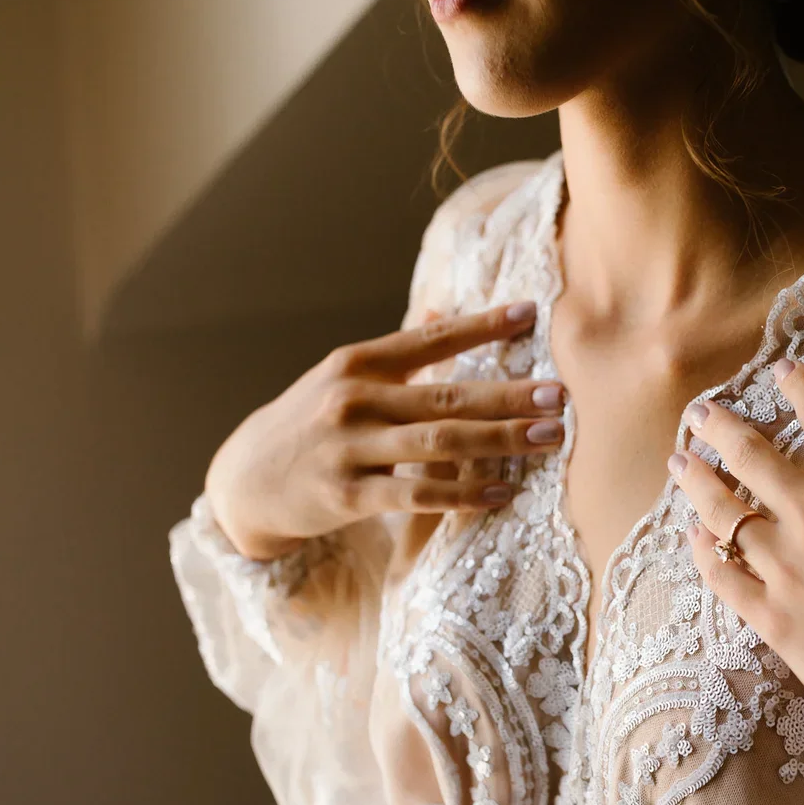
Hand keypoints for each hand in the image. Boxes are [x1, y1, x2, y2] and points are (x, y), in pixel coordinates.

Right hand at [206, 302, 565, 559]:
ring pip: (439, 444)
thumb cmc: (308, 424)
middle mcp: (353, 399)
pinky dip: (462, 495)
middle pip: (447, 395)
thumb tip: (443, 308)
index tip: (533, 313)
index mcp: (358, 362)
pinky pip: (416, 496)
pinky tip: (502, 492)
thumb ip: (398, 352)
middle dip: (509, 395)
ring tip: (549, 439)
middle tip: (560, 395)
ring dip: (500, 440)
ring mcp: (349, 448)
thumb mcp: (342, 377)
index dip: (483, 325)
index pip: (431, 338)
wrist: (243, 482)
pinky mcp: (346, 496)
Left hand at [670, 359, 803, 804]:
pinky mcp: (772, 620)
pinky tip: (693, 538)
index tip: (781, 372)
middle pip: (754, 457)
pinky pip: (722, 577)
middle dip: (721, 428)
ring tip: (680, 463)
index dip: (799, 387)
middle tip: (699, 413)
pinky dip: (703, 553)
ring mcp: (787, 571)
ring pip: (724, 513)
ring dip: (698, 483)